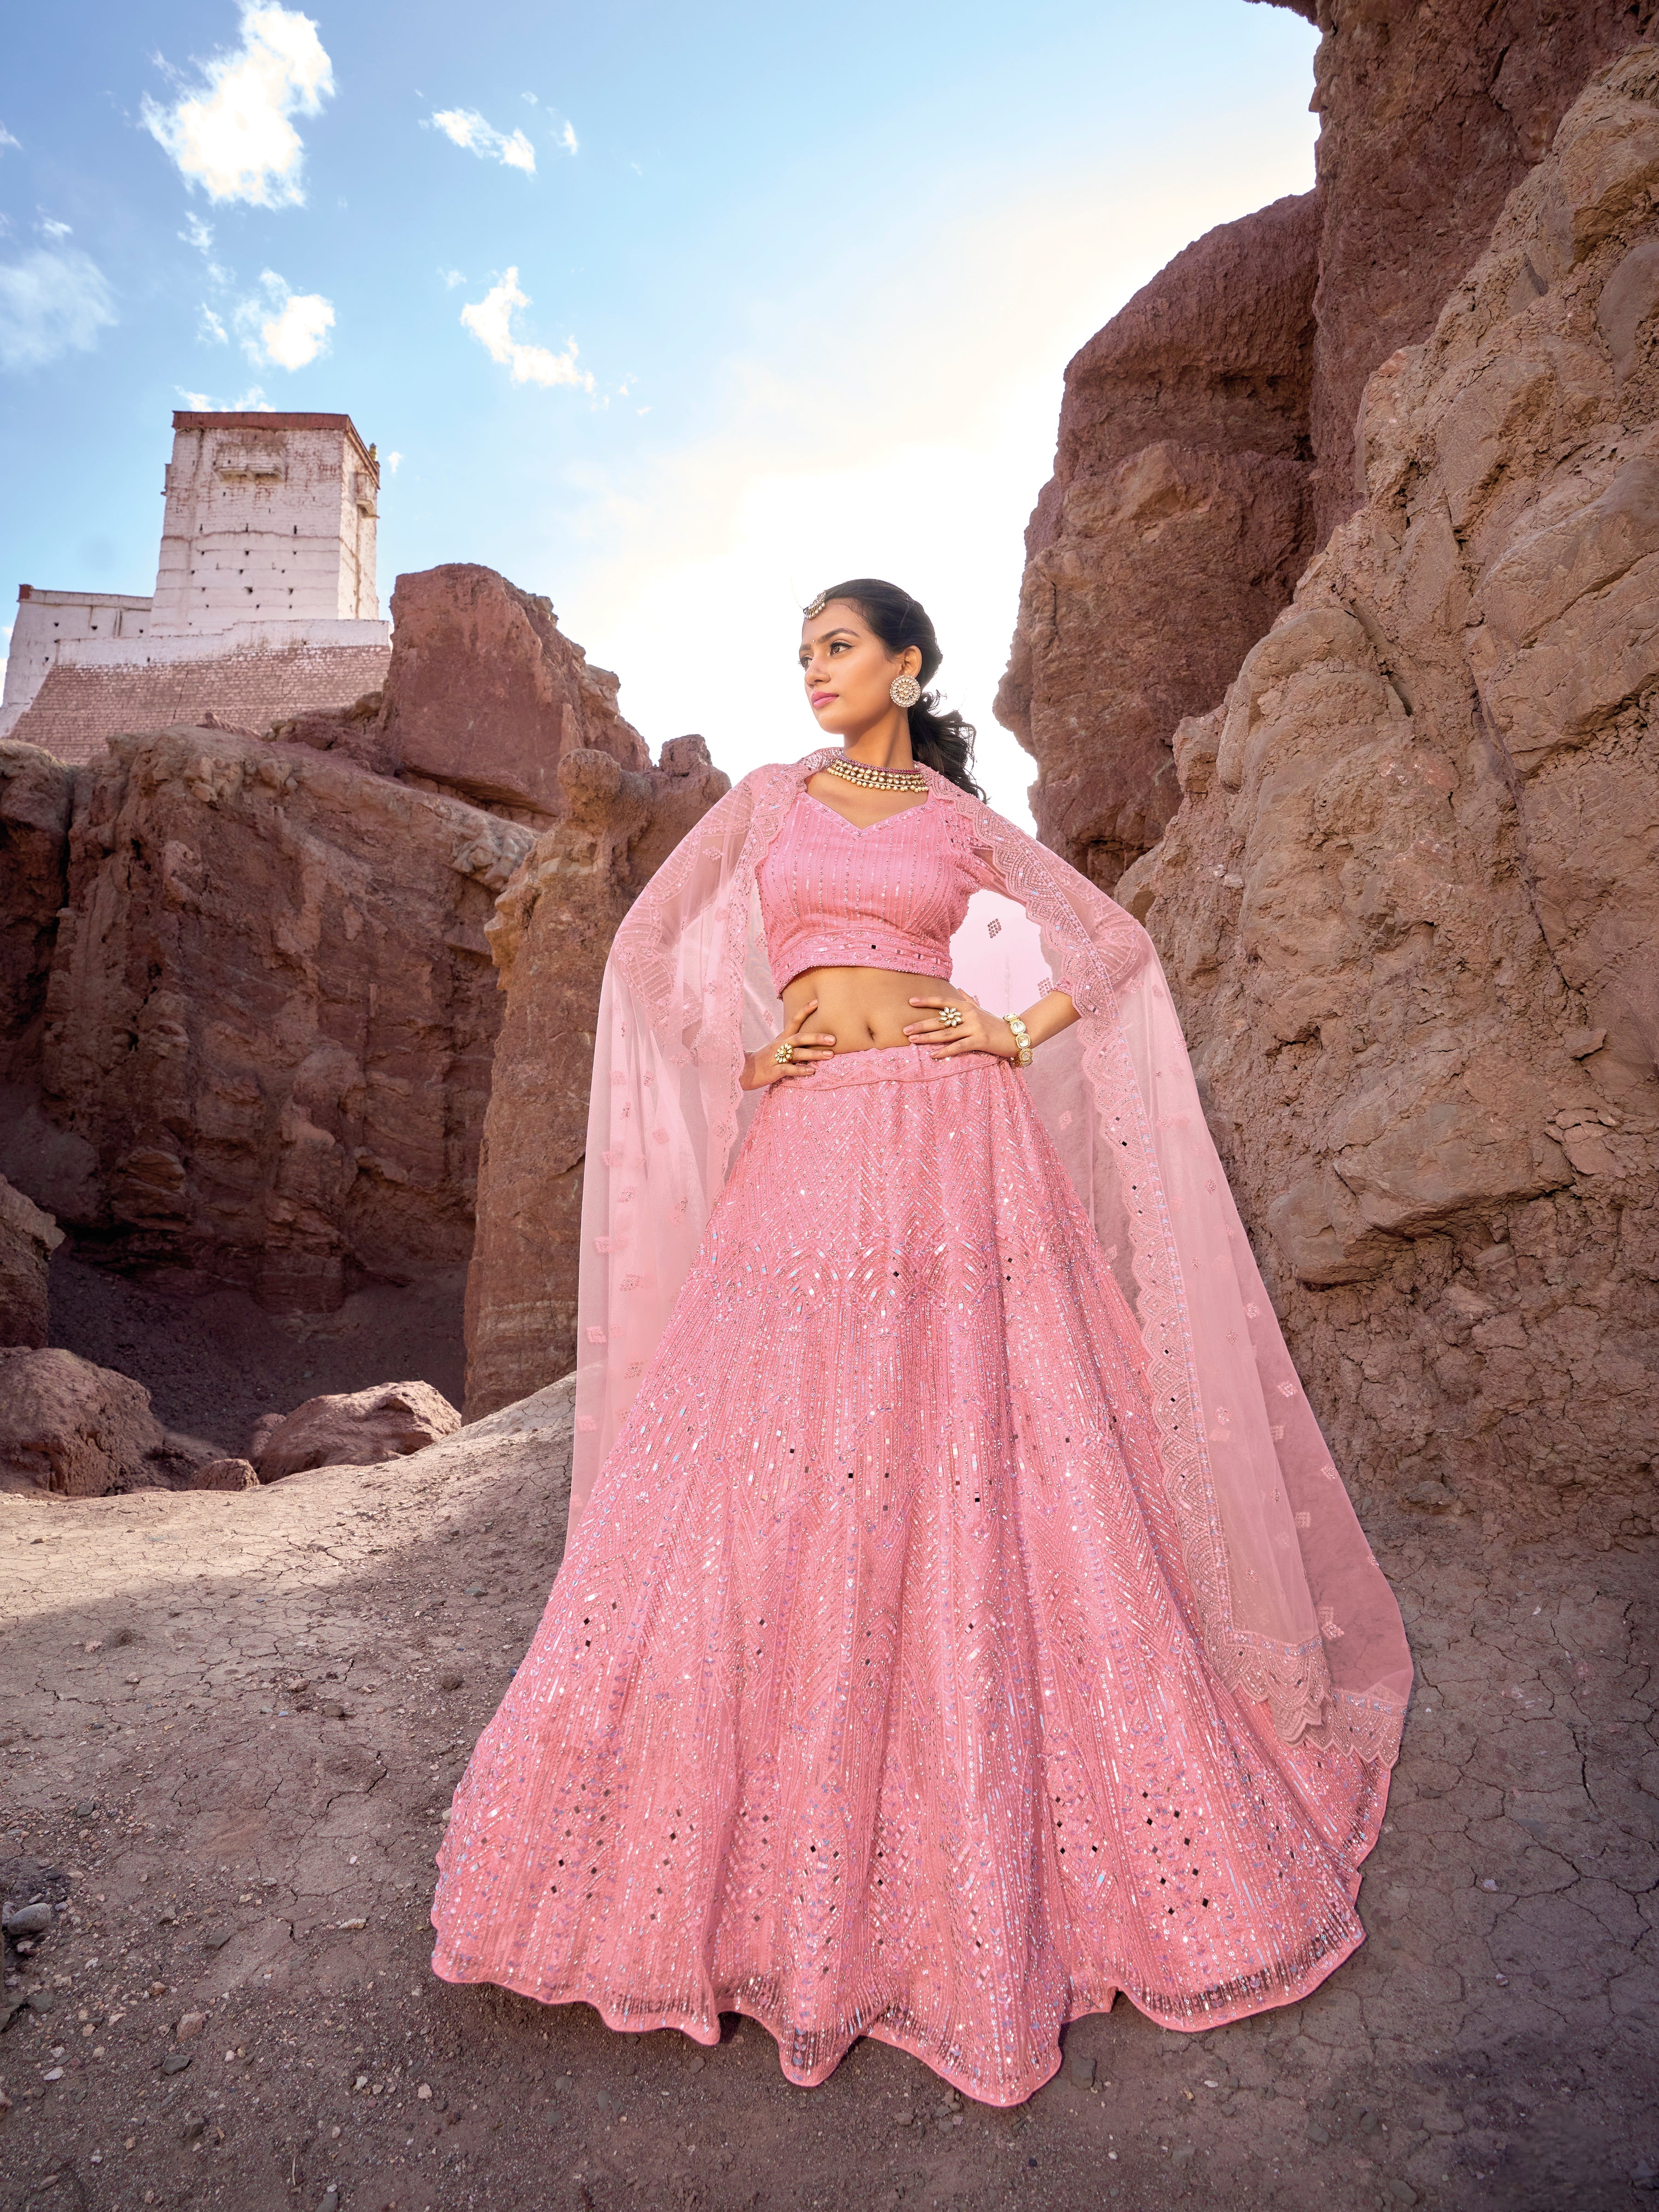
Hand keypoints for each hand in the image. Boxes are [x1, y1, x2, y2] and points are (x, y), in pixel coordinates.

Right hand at [742, 996, 836, 1088]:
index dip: (805, 1010)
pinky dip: (800, 1070)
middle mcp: (779, 1045)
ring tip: (830, 1055)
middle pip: (800, 1037)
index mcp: (782, 1037)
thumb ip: (793, 1044)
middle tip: (833, 1039)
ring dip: (814, 1054)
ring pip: (797, 1053)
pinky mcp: (773, 1071)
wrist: (744, 1071)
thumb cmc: (766, 1059)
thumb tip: (814, 1041)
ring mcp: (776, 1058)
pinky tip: (812, 1071)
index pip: (794, 1020)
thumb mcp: (778, 1047)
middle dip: (817, 1037)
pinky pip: (788, 1069)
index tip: (817, 1002)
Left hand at [902, 994, 1018, 1060]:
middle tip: (904, 1029)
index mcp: (968, 1007)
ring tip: (912, 1040)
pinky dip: (945, 1051)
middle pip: (941, 1020)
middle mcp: (969, 1015)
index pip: (944, 1002)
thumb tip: (959, 988)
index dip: (927, 1001)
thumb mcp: (981, 1010)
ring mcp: (975, 1028)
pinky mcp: (980, 1041)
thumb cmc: (995, 1024)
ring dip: (927, 1038)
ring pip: (946, 1034)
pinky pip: (958, 1046)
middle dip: (921, 1024)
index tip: (911, 1002)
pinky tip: (932, 1055)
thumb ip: (969, 999)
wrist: (1016, 1035)